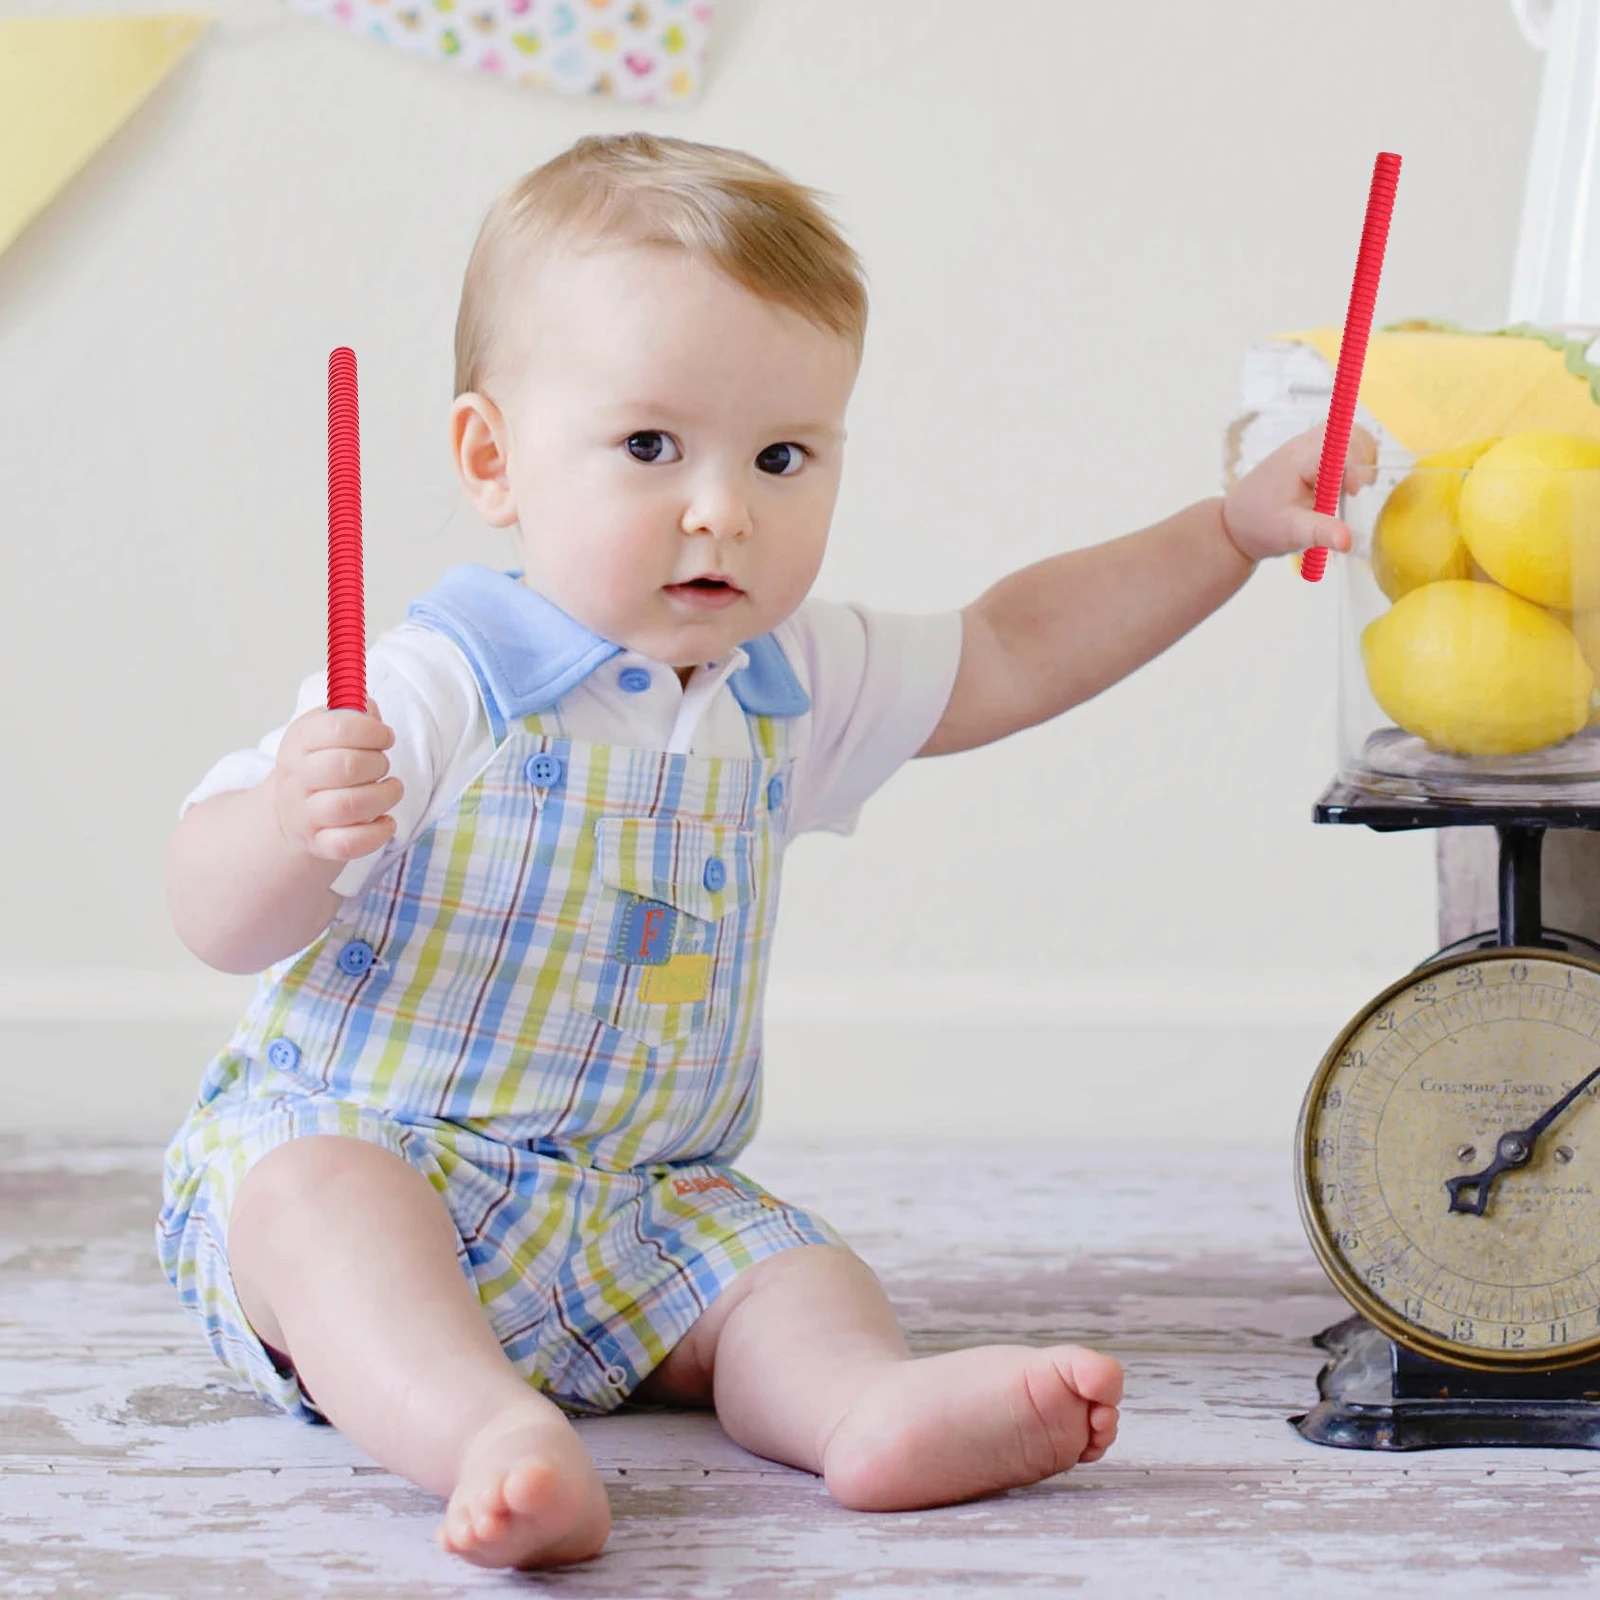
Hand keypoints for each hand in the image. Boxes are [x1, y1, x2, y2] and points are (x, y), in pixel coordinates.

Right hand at [270, 699, 403, 862]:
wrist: (293, 811)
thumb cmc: (322, 763)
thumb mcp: (327, 729)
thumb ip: (352, 712)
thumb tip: (369, 707)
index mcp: (299, 742)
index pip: (337, 727)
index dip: (372, 730)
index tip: (385, 737)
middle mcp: (296, 778)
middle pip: (344, 766)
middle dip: (377, 763)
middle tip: (383, 766)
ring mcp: (305, 815)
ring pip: (348, 806)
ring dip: (383, 796)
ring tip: (391, 789)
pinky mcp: (319, 844)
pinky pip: (349, 844)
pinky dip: (377, 833)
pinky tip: (386, 820)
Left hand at [1220, 422, 1377, 564]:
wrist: (1237, 522)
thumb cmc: (1261, 525)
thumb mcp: (1291, 533)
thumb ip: (1321, 532)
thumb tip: (1347, 541)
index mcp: (1300, 460)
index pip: (1341, 448)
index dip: (1355, 468)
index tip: (1353, 493)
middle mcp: (1304, 445)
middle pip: (1350, 433)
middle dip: (1362, 460)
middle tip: (1354, 491)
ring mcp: (1306, 445)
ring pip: (1348, 434)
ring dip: (1360, 457)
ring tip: (1351, 487)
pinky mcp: (1310, 452)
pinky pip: (1340, 443)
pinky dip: (1352, 459)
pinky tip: (1344, 484)